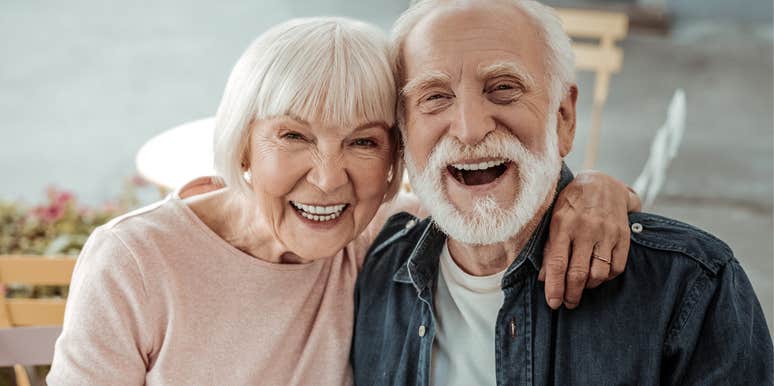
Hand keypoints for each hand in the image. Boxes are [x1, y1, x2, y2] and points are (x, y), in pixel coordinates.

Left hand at [538, 170, 639, 309]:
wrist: (602, 183)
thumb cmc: (571, 204)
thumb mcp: (554, 220)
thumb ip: (548, 248)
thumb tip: (543, 278)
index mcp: (563, 225)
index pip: (556, 263)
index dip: (554, 287)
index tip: (553, 303)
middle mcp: (585, 229)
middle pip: (578, 273)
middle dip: (571, 294)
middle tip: (568, 303)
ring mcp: (606, 233)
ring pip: (599, 274)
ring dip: (589, 287)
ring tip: (582, 286)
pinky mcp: (623, 236)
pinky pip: (616, 268)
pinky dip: (606, 278)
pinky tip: (598, 275)